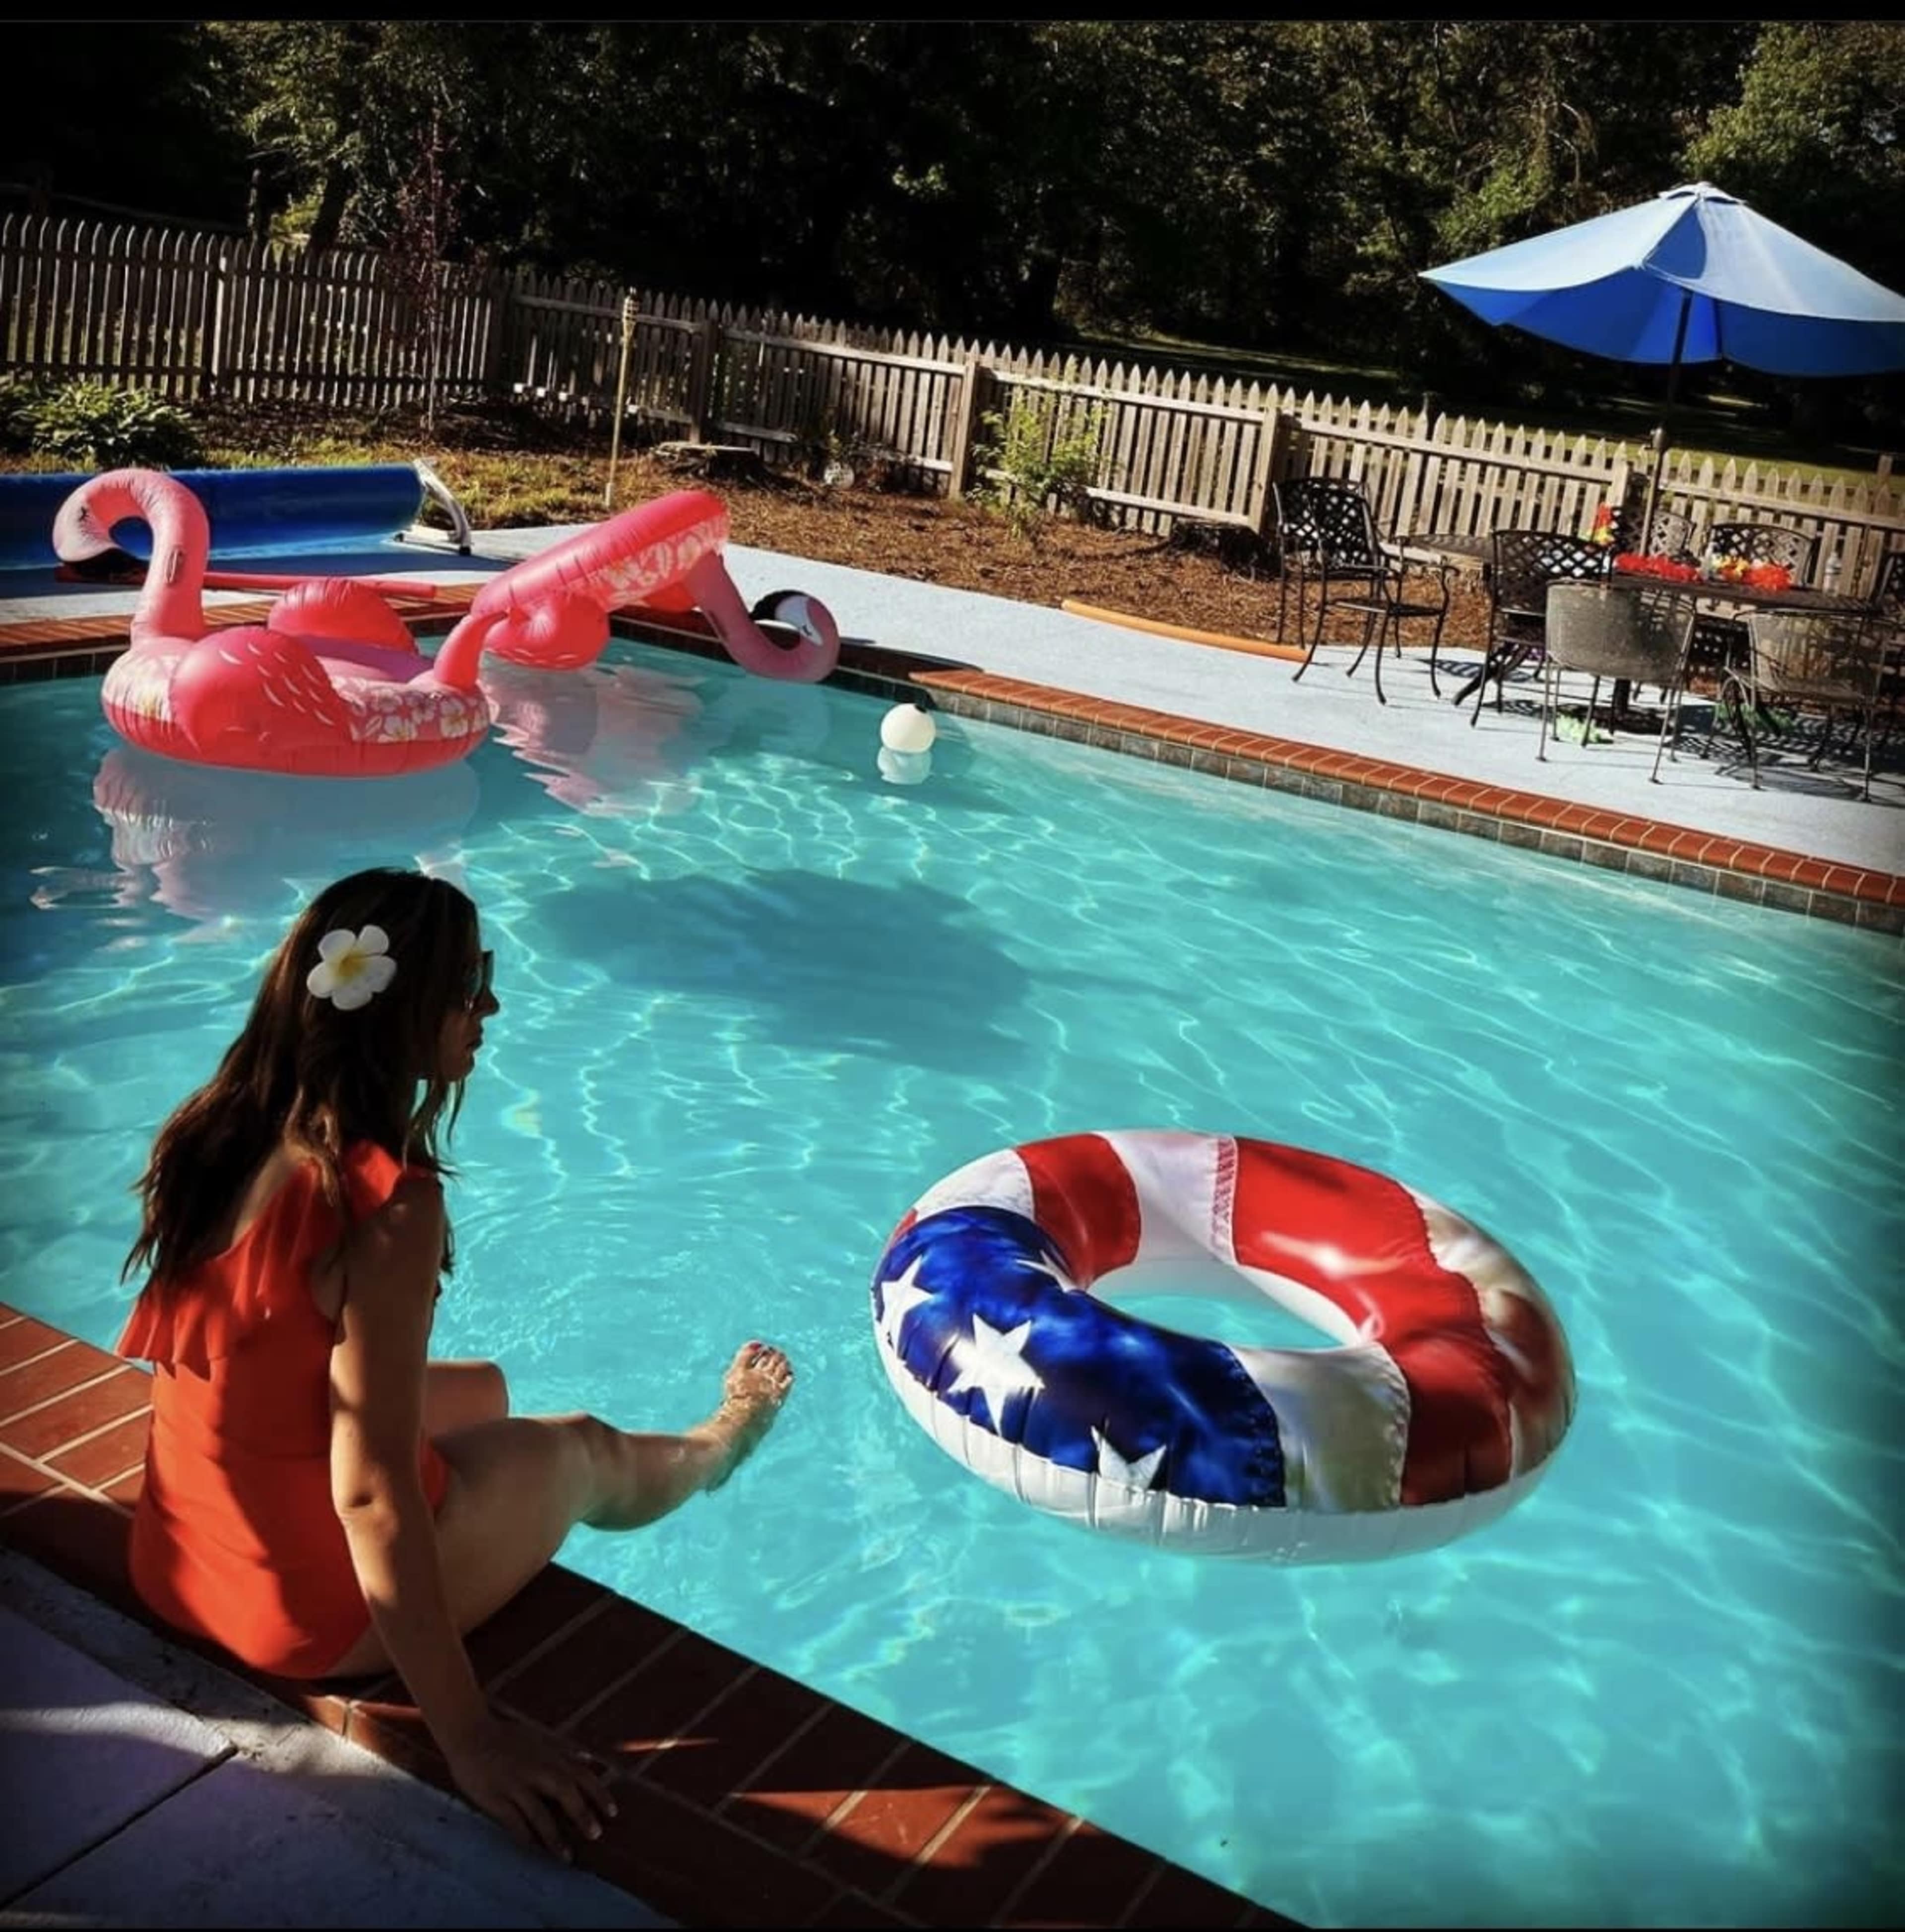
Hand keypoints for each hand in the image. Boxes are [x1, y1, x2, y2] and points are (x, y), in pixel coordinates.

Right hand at [438, 1707, 617, 1861]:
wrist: (470, 1733)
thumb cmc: (507, 1738)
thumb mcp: (540, 1739)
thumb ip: (564, 1751)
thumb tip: (588, 1758)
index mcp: (549, 1756)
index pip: (581, 1774)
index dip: (599, 1793)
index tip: (613, 1812)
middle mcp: (536, 1769)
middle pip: (565, 1792)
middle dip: (582, 1814)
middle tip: (596, 1834)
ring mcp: (515, 1784)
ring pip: (539, 1814)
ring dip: (555, 1837)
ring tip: (567, 1857)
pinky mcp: (495, 1797)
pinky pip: (513, 1822)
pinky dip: (526, 1837)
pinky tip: (534, 1851)